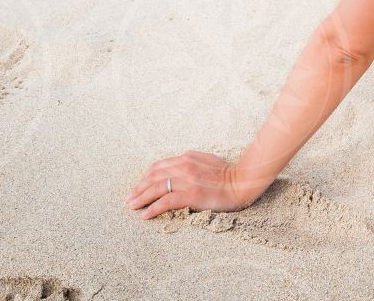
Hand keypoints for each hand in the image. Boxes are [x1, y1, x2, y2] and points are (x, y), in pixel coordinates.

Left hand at [126, 151, 263, 218]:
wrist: (243, 182)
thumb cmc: (228, 174)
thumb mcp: (208, 161)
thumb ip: (192, 162)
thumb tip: (179, 167)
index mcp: (188, 157)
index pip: (159, 166)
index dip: (146, 177)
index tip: (139, 186)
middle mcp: (185, 166)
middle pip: (154, 176)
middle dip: (139, 188)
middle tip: (129, 199)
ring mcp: (187, 180)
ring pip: (156, 188)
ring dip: (141, 198)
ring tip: (132, 206)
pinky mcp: (191, 194)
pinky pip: (166, 201)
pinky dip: (153, 208)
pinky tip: (146, 215)